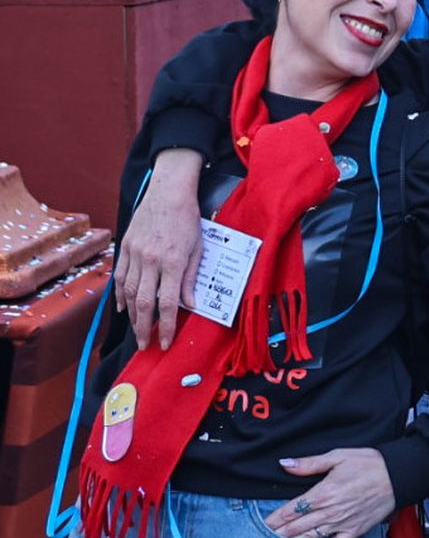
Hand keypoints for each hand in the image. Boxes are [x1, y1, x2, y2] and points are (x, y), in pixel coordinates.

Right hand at [115, 149, 203, 350]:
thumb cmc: (189, 220)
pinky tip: (123, 308)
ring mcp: (135, 253)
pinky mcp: (125, 247)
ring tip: (136, 331)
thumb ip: (192, 278)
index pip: (167, 303)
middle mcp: (151, 260)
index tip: (164, 343)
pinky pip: (119, 277)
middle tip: (145, 345)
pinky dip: (120, 295)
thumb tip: (191, 305)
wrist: (168, 192)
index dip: (165, 326)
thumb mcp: (199, 249)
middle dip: (144, 328)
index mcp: (174, 262)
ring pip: (129, 292)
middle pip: (144, 302)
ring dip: (132, 315)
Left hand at [266, 448, 395, 537]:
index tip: (260, 524)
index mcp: (322, 492)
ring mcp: (341, 524)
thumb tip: (285, 464)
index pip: (290, 509)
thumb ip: (309, 464)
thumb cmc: (369, 463)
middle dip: (277, 533)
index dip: (274, 518)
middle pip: (296, 525)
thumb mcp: (338, 456)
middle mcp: (329, 511)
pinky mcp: (353, 532)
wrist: (398, 475)